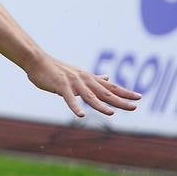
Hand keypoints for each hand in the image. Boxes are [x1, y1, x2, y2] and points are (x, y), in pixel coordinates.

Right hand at [25, 56, 140, 117]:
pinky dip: (75, 106)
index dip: (125, 92)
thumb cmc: (56, 69)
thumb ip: (93, 78)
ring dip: (100, 105)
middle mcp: (85, 80)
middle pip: (105, 92)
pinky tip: (81, 115)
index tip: (139, 97)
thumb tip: (107, 77)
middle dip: (120, 100)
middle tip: (135, 106)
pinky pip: (69, 98)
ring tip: (111, 113)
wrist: (38, 61)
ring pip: (89, 96)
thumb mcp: (78, 73)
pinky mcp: (61, 86)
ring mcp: (73, 83)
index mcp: (89, 78)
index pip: (111, 86)